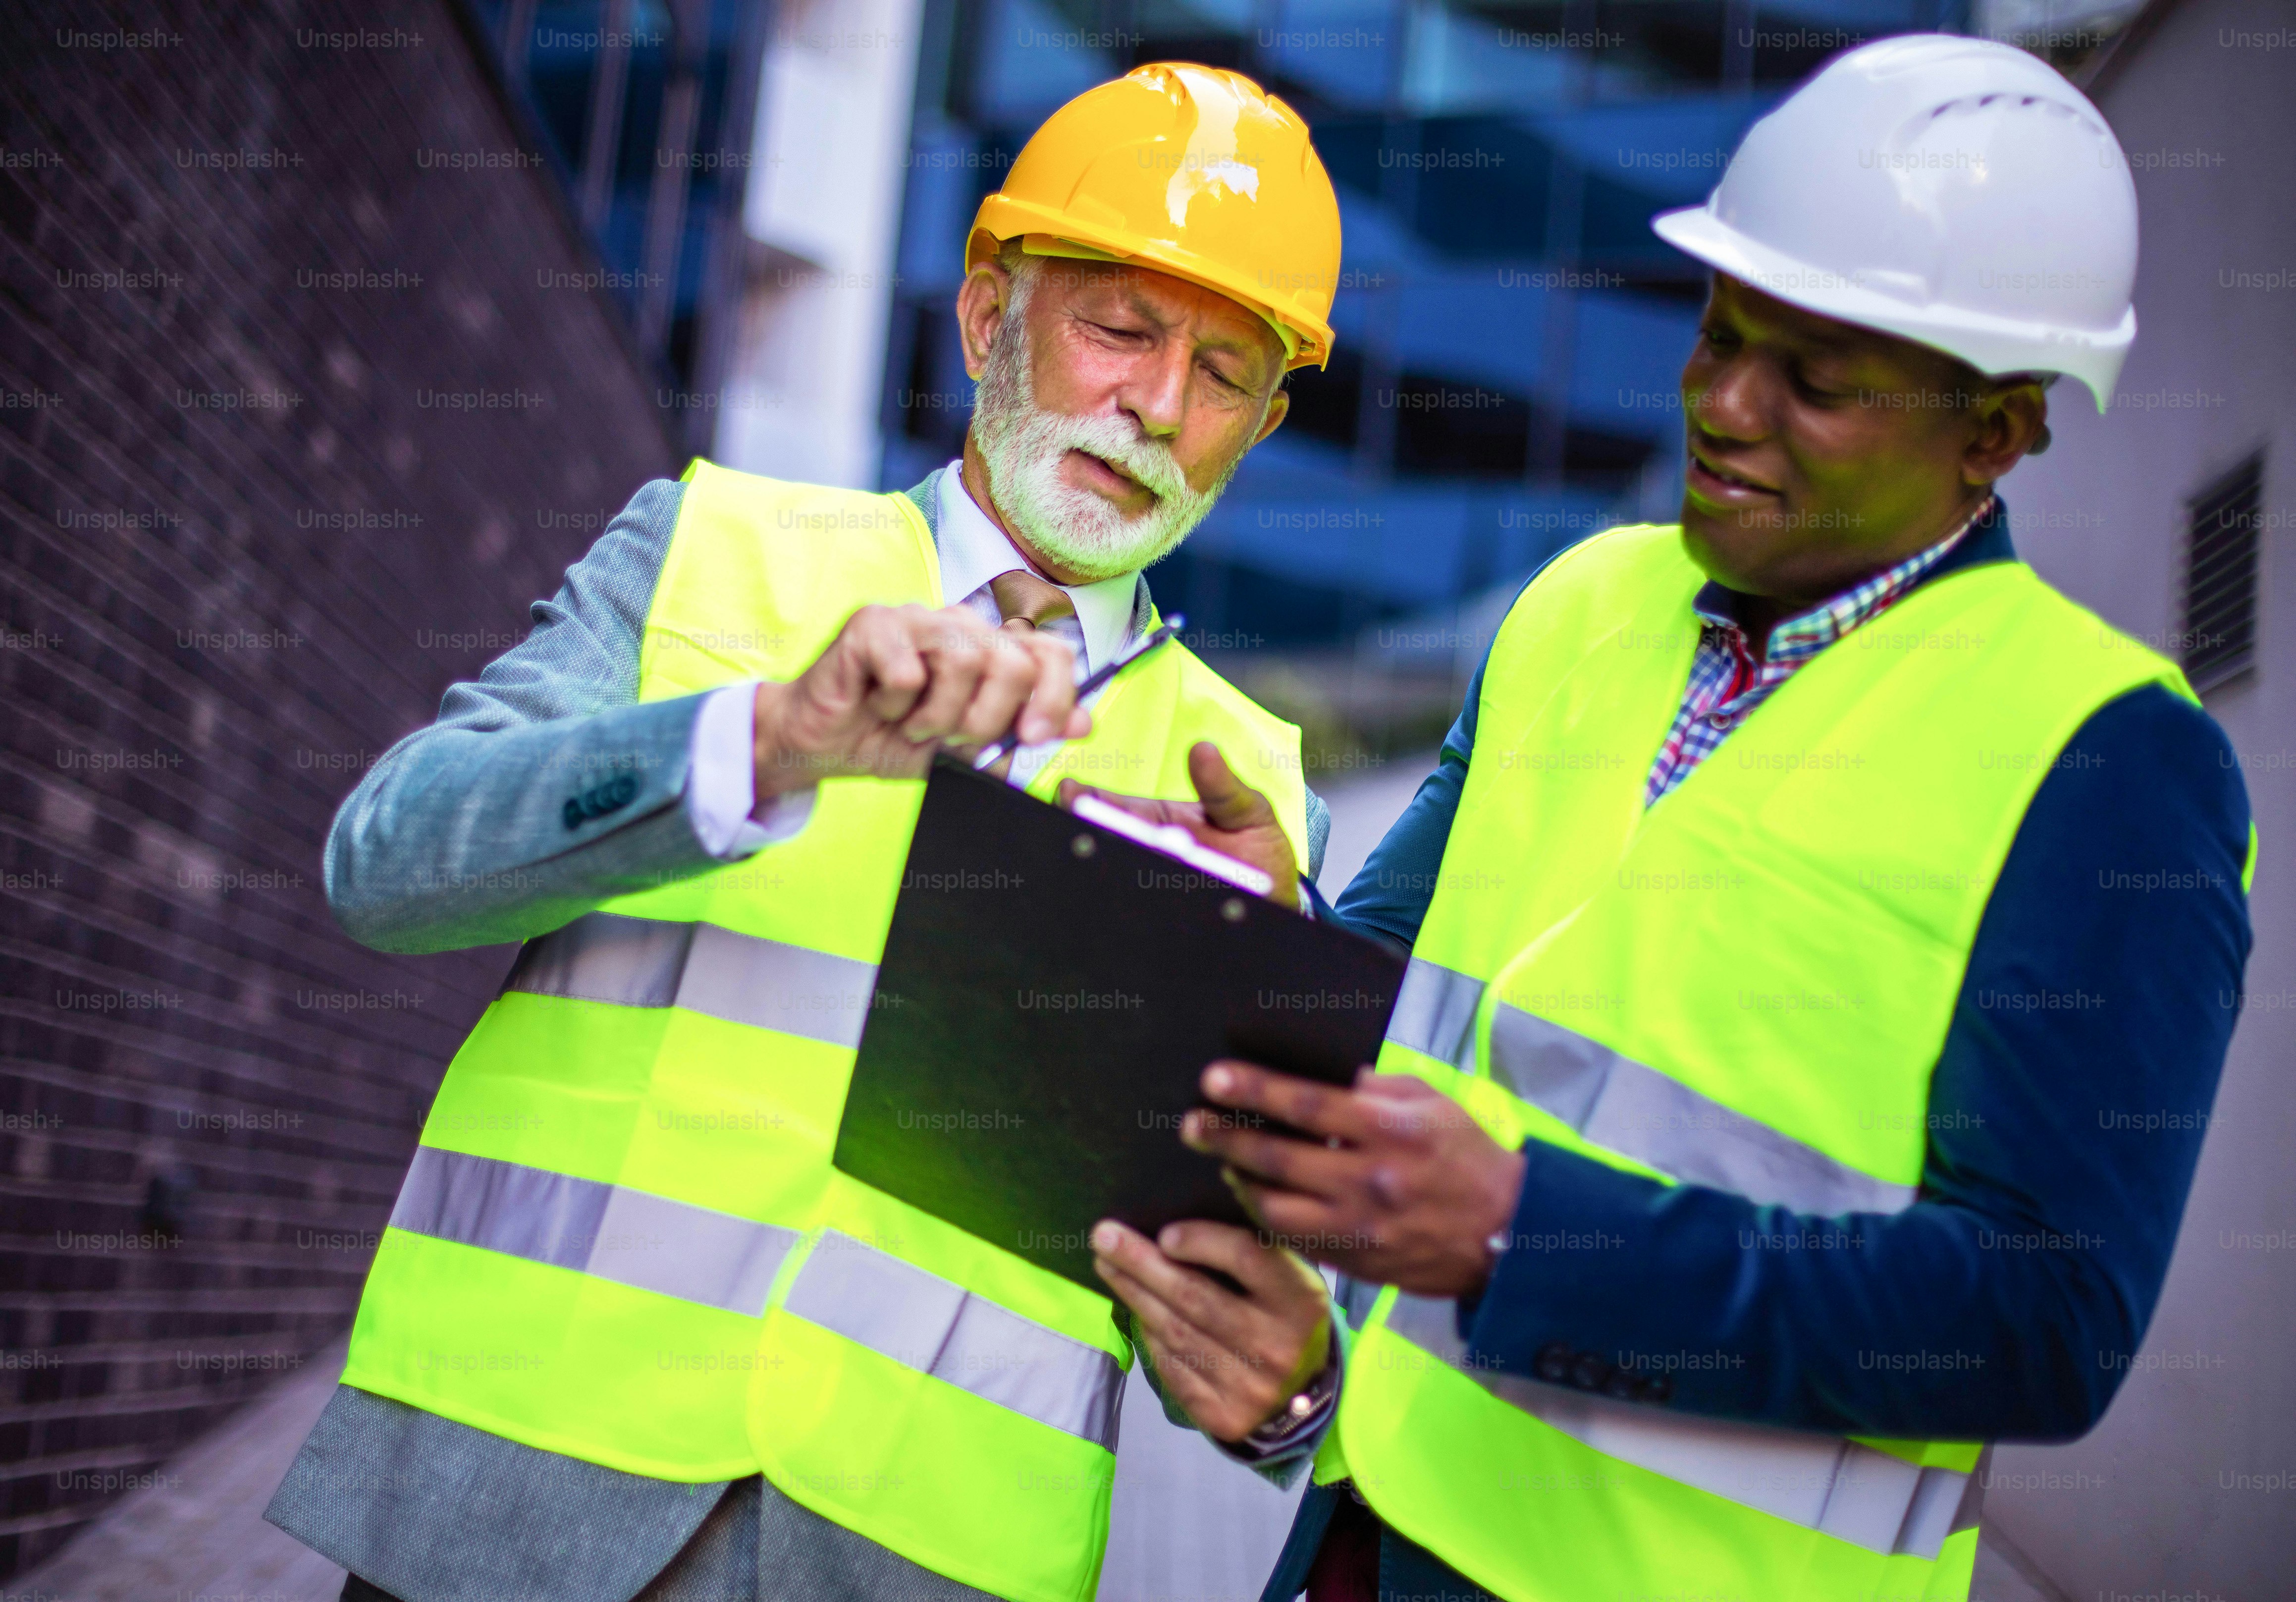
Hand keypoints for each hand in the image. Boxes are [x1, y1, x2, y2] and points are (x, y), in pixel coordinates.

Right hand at [752, 604, 1086, 798]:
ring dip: (937, 716)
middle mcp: (960, 624)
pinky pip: (907, 669)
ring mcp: (917, 617)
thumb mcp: (968, 747)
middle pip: (1013, 662)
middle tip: (952, 737)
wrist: (826, 745)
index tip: (1031, 737)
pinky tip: (880, 703)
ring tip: (912, 723)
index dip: (1055, 697)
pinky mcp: (873, 624)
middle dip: (987, 718)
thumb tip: (1085, 722)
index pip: (1051, 653)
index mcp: (991, 649)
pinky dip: (895, 704)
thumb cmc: (893, 738)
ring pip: (964, 661)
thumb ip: (1023, 731)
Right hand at [1057, 742, 1300, 909]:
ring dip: (1108, 864)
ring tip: (1114, 856)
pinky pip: (1138, 911)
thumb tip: (1203, 749)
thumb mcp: (1249, 813)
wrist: (1279, 902)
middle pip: (1101, 842)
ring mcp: (1147, 883)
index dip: (1084, 801)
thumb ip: (1224, 788)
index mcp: (1152, 820)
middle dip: (1088, 833)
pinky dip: (1133, 907)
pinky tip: (1137, 899)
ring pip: (1114, 877)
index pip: (1106, 806)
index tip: (1072, 794)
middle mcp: (1142, 851)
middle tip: (1085, 827)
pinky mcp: (1160, 916)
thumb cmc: (1257, 851)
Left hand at [1091, 1217, 1331, 1442]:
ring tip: (1108, 1265)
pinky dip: (1151, 1336)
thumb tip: (1170, 1227)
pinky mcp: (1224, 1417)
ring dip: (1135, 1295)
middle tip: (1104, 1236)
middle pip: (1196, 1297)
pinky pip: (1173, 1368)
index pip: (1246, 1258)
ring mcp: (1251, 1387)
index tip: (1163, 1232)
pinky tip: (1137, 1311)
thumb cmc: (1283, 1315)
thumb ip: (1246, 1250)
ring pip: (1176, 1333)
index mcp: (1301, 1300)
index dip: (1202, 1241)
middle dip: (1142, 1263)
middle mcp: (1278, 1346)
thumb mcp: (1286, 1277)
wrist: (1305, 1393)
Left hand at [1184, 1063, 1526, 1298]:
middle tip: (1191, 1124)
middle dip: (1226, 1137)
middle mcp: (1368, 1180)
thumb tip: (1329, 1077)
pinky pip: (1293, 1240)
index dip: (1255, 1090)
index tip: (1213, 1079)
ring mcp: (1358, 1228)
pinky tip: (1253, 1199)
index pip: (1306, 1105)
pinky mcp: (1354, 1262)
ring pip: (1274, 1207)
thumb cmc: (1470, 1158)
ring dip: (1240, 1182)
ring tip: (1222, 1162)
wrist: (1509, 1236)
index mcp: (1389, 1131)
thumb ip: (1378, 1089)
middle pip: (1277, 1156)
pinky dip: (1265, 1218)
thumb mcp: (1434, 1105)